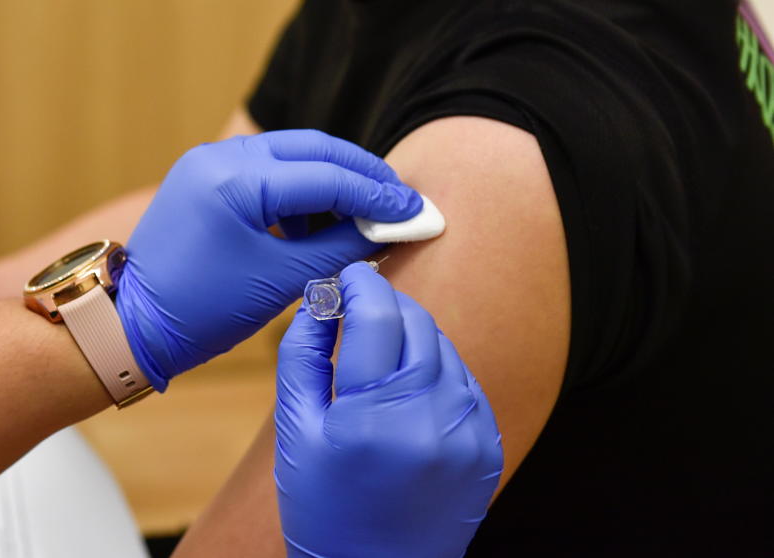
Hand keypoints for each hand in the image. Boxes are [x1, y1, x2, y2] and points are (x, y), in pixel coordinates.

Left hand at [116, 130, 421, 388]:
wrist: (131, 322)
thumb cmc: (202, 310)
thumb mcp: (282, 281)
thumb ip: (342, 248)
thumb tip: (389, 229)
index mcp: (236, 180)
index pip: (329, 176)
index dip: (379, 196)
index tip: (418, 212)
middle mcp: (220, 156)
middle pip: (315, 148)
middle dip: (362, 175)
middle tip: (402, 202)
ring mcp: (208, 160)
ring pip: (292, 153)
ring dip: (331, 180)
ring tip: (362, 220)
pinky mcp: (203, 173)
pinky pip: (266, 167)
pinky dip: (299, 188)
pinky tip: (319, 223)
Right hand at [274, 262, 502, 557]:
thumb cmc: (323, 507)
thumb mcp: (297, 431)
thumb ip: (302, 354)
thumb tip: (320, 299)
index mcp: (374, 417)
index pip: (378, 316)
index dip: (361, 284)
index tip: (347, 276)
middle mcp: (430, 421)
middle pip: (416, 324)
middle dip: (385, 304)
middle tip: (358, 304)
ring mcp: (467, 434)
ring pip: (444, 348)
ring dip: (411, 336)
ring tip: (379, 354)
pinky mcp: (486, 446)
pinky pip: (464, 382)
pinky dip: (436, 370)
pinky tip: (408, 388)